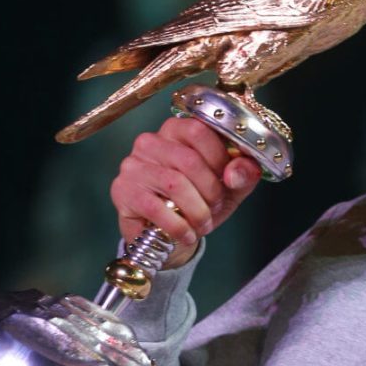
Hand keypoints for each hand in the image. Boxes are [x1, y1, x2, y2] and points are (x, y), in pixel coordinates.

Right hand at [112, 117, 261, 267]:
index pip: (200, 131)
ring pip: (174, 184)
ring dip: (197, 210)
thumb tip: (236, 172)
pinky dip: (178, 226)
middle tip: (216, 206)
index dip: (220, 158)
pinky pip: (155, 208)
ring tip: (204, 223)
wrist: (172, 234)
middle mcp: (150, 142)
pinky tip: (187, 234)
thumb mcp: (231, 186)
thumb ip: (243, 172)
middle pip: (189, 160)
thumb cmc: (201, 201)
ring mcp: (133, 165)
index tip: (228, 180)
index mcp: (177, 130)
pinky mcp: (122, 191)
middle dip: (211, 189)